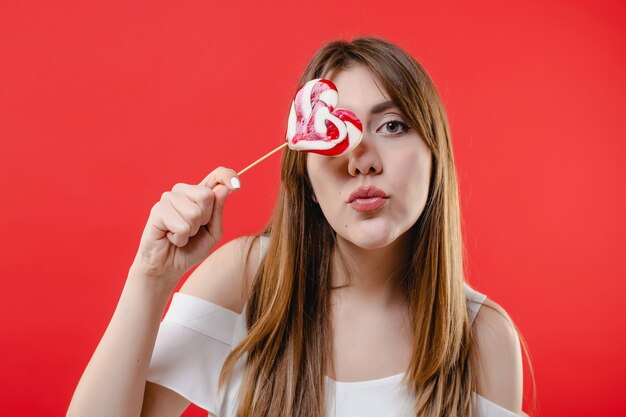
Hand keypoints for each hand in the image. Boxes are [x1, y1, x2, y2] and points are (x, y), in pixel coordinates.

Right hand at [130, 167, 239, 283]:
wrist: (167, 267)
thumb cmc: (190, 249)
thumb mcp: (213, 233)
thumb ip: (218, 212)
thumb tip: (224, 189)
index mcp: (199, 194)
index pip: (216, 175)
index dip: (227, 176)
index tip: (237, 186)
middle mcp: (183, 192)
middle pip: (206, 195)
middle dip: (205, 219)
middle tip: (193, 230)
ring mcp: (168, 199)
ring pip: (194, 212)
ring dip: (191, 231)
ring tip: (181, 235)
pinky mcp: (157, 211)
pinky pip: (181, 225)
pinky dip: (180, 238)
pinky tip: (171, 238)